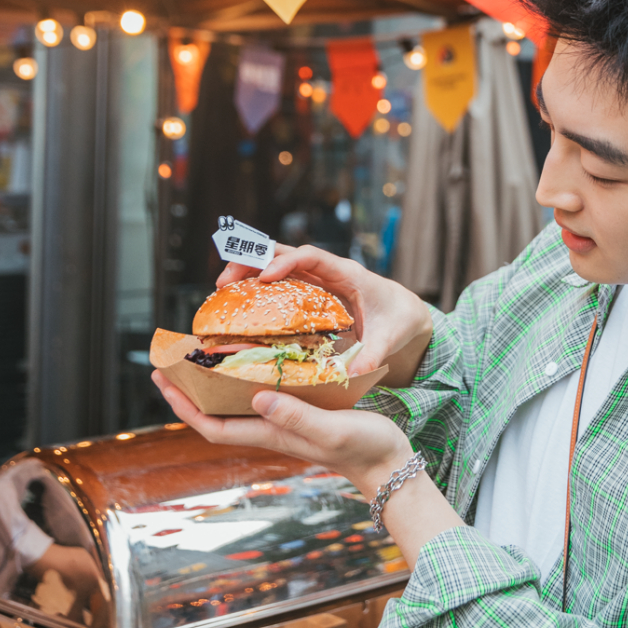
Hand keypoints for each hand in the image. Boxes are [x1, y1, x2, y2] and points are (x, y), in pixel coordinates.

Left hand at [151, 372, 463, 569]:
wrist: (392, 464)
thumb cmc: (365, 448)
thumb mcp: (331, 429)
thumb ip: (296, 415)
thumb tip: (257, 396)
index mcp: (273, 434)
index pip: (213, 425)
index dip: (184, 406)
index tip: (164, 379)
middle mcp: (273, 429)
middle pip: (217, 414)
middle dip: (190, 392)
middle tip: (171, 360)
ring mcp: (286, 423)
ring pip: (237, 404)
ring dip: (214, 384)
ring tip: (201, 356)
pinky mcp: (303, 414)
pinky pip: (263, 395)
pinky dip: (248, 379)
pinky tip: (254, 361)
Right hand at [215, 244, 432, 383]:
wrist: (406, 312)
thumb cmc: (399, 318)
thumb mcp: (390, 336)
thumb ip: (373, 353)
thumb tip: (353, 374)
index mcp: (347, 273)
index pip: (312, 257)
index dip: (286, 262)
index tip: (265, 277)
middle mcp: (328, 272)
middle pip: (285, 254)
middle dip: (254, 260)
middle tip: (225, 279)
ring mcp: (317, 281)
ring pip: (277, 265)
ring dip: (249, 272)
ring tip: (222, 289)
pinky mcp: (311, 294)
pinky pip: (281, 285)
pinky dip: (258, 290)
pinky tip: (239, 305)